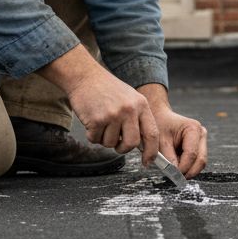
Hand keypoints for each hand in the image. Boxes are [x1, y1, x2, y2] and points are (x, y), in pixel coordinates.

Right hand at [40, 46, 159, 163]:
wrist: (85, 76)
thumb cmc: (107, 89)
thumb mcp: (130, 99)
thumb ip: (138, 119)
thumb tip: (144, 145)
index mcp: (141, 105)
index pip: (152, 134)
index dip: (151, 151)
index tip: (147, 162)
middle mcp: (129, 110)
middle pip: (132, 143)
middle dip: (123, 148)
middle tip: (117, 144)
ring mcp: (113, 114)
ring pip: (111, 143)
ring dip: (104, 139)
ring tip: (101, 123)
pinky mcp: (97, 119)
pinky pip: (96, 139)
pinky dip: (92, 135)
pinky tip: (92, 120)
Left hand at [138, 84, 207, 177]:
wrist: (160, 117)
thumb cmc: (159, 126)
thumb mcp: (160, 142)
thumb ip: (168, 158)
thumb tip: (175, 173)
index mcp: (193, 129)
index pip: (192, 154)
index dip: (183, 167)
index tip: (173, 175)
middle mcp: (201, 133)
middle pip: (201, 160)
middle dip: (189, 171)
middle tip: (176, 178)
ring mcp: (202, 140)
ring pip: (200, 162)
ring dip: (188, 169)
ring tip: (174, 170)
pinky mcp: (199, 146)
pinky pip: (197, 161)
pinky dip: (188, 166)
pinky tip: (177, 165)